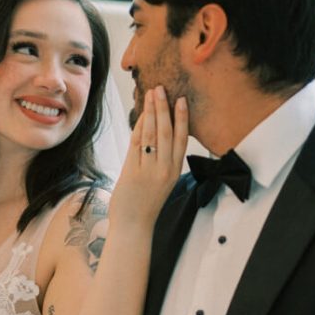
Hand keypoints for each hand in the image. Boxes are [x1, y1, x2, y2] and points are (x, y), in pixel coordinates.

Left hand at [110, 87, 188, 228]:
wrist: (134, 226)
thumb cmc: (145, 203)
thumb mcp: (160, 181)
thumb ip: (160, 159)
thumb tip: (155, 132)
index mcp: (174, 171)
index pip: (181, 140)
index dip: (182, 119)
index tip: (181, 100)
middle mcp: (164, 169)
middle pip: (166, 133)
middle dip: (164, 109)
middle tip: (161, 89)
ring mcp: (149, 171)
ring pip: (151, 135)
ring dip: (150, 113)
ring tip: (150, 95)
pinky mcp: (133, 172)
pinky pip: (136, 144)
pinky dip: (138, 128)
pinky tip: (139, 115)